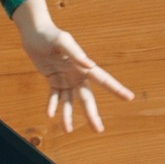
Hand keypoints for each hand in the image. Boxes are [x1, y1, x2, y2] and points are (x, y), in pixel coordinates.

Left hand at [13, 0, 133, 132]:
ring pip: (69, 102)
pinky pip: (54, 96)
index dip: (116, 89)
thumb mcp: (62, 41)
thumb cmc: (50, 34)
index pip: (103, 79)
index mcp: (84, 66)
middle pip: (86, 98)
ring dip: (68, 116)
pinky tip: (50, 114)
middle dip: (92, 114)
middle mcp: (77, 75)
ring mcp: (66, 79)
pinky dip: (52, 105)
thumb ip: (76, 52)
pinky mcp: (54, 80)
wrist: (35, 33)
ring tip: (67, 130)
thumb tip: (89, 65)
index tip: (129, 97)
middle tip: (98, 129)